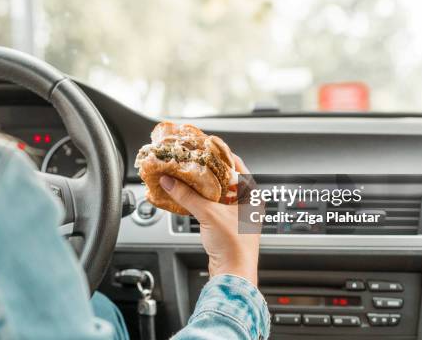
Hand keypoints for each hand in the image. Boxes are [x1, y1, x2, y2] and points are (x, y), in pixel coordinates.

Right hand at [159, 155, 259, 285]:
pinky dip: (201, 200)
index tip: (205, 145)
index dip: (220, 153)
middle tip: (191, 160)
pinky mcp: (226, 225)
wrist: (233, 274)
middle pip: (225, 178)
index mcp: (251, 194)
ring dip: (202, 186)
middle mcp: (247, 203)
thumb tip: (170, 181)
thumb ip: (187, 195)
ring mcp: (237, 215)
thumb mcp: (209, 214)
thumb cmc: (234, 245)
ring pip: (218, 193)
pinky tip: (188, 197)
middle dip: (207, 170)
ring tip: (186, 176)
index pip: (237, 164)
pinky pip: (212, 206)